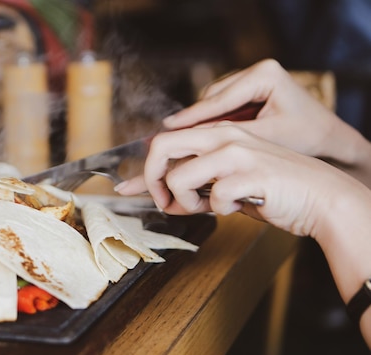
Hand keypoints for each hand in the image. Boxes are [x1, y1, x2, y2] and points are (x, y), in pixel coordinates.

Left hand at [116, 123, 368, 238]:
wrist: (322, 198)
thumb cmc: (275, 191)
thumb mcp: (230, 184)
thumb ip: (198, 186)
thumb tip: (165, 200)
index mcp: (218, 134)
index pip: (167, 142)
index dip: (146, 170)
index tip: (131, 190)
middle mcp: (224, 137)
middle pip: (162, 146)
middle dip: (152, 179)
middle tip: (164, 202)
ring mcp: (238, 153)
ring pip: (180, 177)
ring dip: (185, 202)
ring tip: (207, 208)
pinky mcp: (251, 174)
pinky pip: (213, 198)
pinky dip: (219, 211)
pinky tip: (238, 207)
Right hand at [162, 59, 370, 184]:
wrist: (330, 140)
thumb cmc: (306, 139)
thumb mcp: (266, 139)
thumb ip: (229, 136)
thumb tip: (192, 138)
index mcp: (264, 75)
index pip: (218, 99)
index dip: (190, 117)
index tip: (166, 128)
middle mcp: (256, 71)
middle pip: (211, 98)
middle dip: (192, 120)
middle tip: (168, 138)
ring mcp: (253, 80)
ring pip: (213, 103)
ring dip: (200, 123)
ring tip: (182, 142)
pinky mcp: (251, 93)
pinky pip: (221, 107)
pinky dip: (211, 123)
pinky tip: (201, 140)